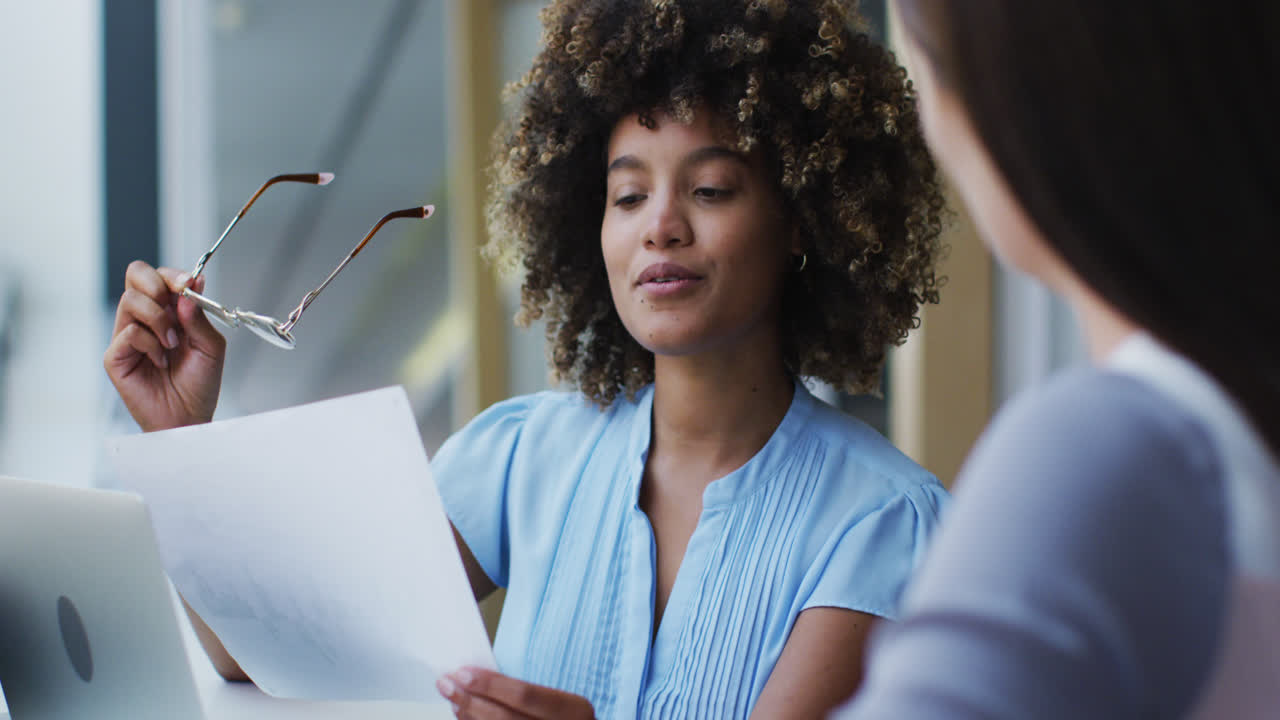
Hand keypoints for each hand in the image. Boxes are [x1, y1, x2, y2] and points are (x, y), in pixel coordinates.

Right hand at [104, 261, 225, 431]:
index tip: (189, 283)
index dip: (173, 274)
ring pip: (131, 300)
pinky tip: (160, 361)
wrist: (189, 417)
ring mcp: (128, 336)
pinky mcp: (116, 355)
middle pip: (135, 274)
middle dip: (156, 283)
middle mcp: (146, 319)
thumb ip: (199, 316)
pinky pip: (128, 332)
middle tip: (173, 302)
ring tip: (172, 343)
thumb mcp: (211, 346)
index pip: (160, 276)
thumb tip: (191, 286)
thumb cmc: (199, 384)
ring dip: (158, 318)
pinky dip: (150, 344)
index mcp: (169, 312)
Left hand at [436, 667, 594, 719]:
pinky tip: (466, 717)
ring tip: (453, 698)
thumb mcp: (563, 696)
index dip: (490, 685)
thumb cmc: (569, 712)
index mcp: (574, 710)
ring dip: (469, 716)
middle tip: (446, 684)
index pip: (524, 695)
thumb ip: (532, 687)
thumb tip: (483, 673)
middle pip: (504, 719)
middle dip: (471, 700)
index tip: (463, 672)